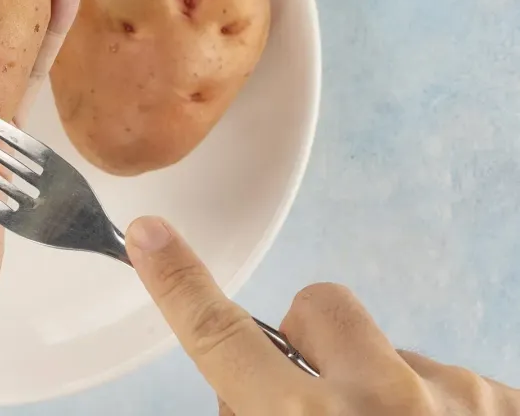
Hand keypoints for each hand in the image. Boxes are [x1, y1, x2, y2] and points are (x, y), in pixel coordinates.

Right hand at [125, 216, 519, 414]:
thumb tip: (244, 396)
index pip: (219, 338)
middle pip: (318, 308)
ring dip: (388, 393)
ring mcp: (455, 398)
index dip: (178, 284)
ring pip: (395, 353)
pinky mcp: (508, 404)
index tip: (150, 235)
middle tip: (321, 405)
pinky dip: (444, 415)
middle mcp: (379, 401)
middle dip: (312, 343)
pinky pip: (456, 384)